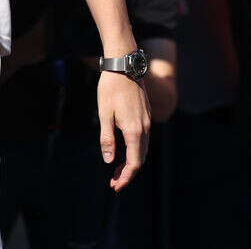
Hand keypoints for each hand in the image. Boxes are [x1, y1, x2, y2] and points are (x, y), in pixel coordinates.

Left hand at [98, 70, 150, 190]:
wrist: (124, 64)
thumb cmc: (110, 88)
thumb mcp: (104, 114)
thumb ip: (107, 139)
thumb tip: (109, 161)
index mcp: (134, 130)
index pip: (134, 163)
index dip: (125, 177)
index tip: (115, 186)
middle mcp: (145, 127)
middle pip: (140, 159)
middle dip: (127, 173)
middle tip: (114, 182)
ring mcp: (147, 120)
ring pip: (143, 149)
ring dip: (132, 162)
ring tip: (117, 169)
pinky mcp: (146, 114)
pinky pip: (144, 138)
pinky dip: (135, 150)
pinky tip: (124, 150)